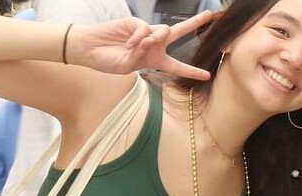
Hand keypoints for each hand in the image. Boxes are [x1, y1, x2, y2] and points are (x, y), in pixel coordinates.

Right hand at [68, 13, 213, 80]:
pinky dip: (139, 38)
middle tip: (210, 14)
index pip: (176, 66)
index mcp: (154, 61)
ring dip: (155, 40)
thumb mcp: (128, 66)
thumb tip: (153, 37)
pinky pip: (146, 29)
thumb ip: (142, 55)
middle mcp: (153, 46)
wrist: (92, 49)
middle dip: (193, 23)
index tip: (207, 75)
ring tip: (140, 46)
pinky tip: (129, 43)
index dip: (192, 71)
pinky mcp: (137, 23)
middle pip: (178, 33)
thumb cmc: (108, 61)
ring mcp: (145, 33)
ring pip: (163, 32)